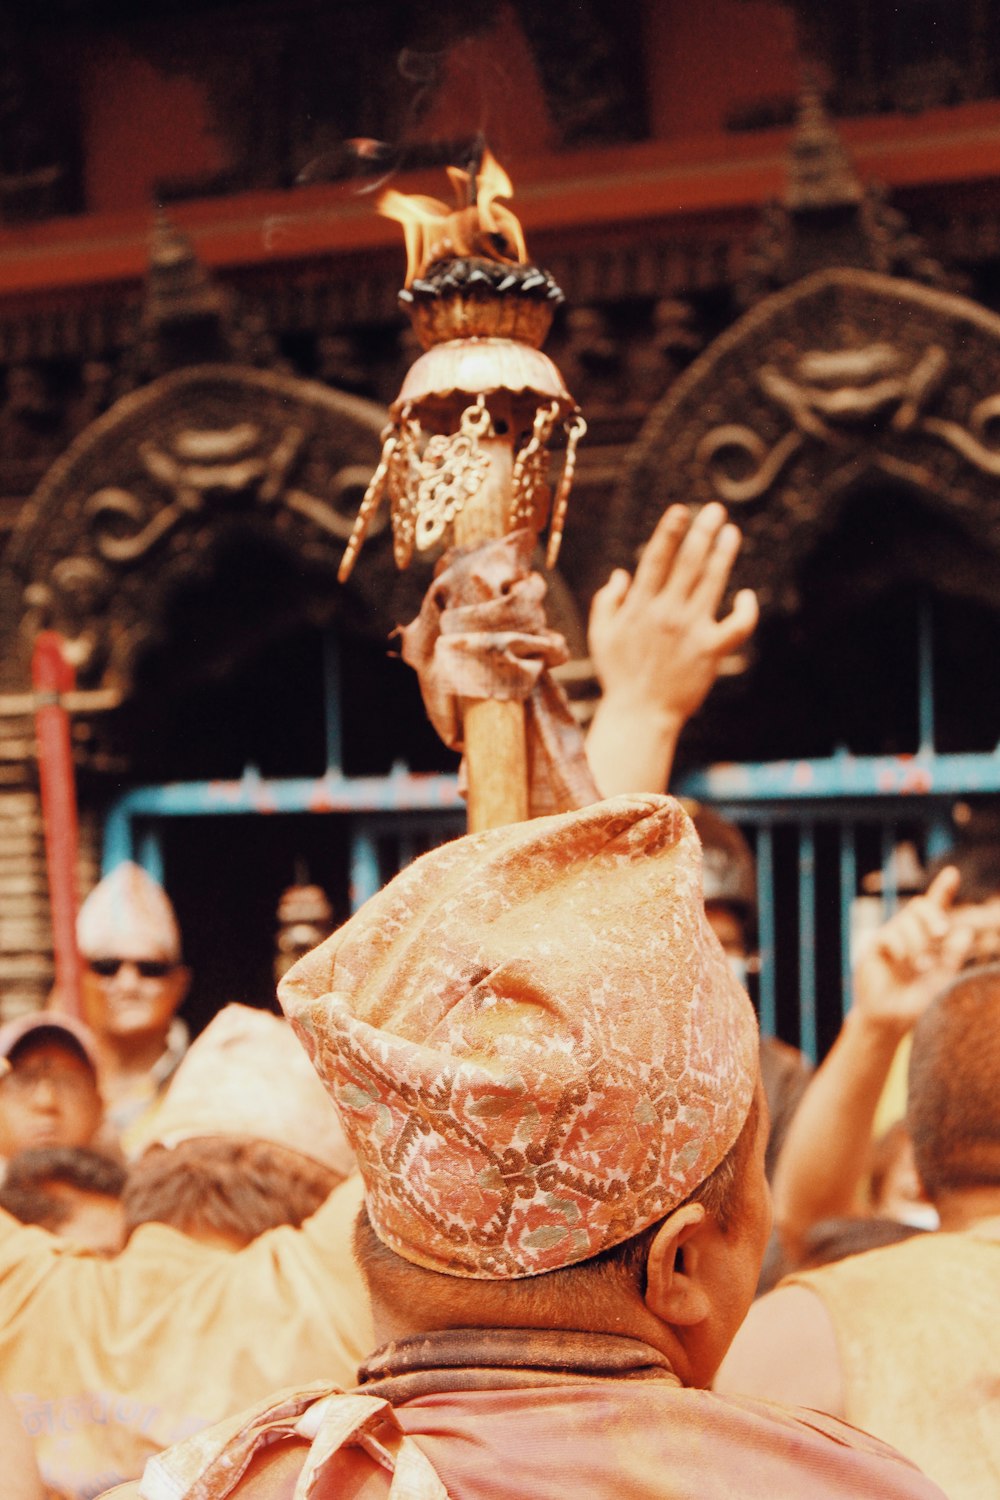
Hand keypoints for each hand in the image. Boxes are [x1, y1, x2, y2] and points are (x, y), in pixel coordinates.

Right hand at [588, 502, 757, 728]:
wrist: (640, 714)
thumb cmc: (619, 675)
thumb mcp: (600, 636)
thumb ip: (606, 601)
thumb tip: (621, 573)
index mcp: (639, 607)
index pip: (655, 559)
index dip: (669, 532)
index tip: (681, 510)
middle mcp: (666, 613)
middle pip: (688, 562)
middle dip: (702, 531)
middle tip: (715, 510)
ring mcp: (690, 631)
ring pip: (712, 583)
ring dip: (723, 554)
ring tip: (730, 533)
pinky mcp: (711, 651)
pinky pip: (737, 626)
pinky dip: (746, 609)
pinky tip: (746, 596)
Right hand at [852, 866, 967, 1038]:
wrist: (890, 1019)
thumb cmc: (916, 1000)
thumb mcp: (941, 980)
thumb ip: (954, 957)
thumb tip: (966, 932)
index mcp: (928, 938)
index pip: (936, 908)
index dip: (943, 889)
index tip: (953, 873)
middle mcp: (909, 932)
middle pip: (920, 905)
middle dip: (933, 915)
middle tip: (941, 933)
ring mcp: (891, 937)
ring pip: (907, 919)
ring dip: (918, 941)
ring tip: (920, 964)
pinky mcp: (874, 946)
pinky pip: (890, 934)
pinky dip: (901, 948)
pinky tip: (902, 963)